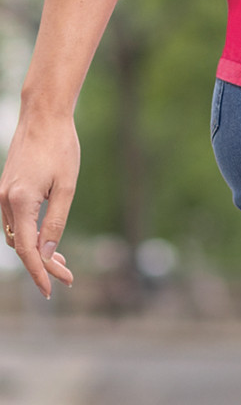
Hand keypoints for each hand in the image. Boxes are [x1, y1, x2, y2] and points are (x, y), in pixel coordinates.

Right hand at [0, 110, 79, 297]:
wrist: (44, 114)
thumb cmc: (60, 148)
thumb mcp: (66, 189)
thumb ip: (55, 223)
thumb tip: (48, 254)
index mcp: (20, 200)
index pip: (27, 250)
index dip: (39, 273)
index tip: (51, 290)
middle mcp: (5, 199)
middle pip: (21, 247)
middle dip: (43, 266)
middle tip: (69, 279)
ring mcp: (3, 193)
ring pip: (17, 236)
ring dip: (37, 252)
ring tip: (63, 264)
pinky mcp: (6, 189)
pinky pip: (16, 223)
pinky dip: (31, 237)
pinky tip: (49, 244)